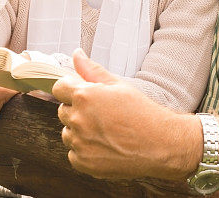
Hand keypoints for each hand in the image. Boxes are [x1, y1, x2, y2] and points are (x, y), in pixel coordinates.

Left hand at [53, 49, 198, 179]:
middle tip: (101, 113)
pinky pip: (73, 153)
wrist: (160, 144)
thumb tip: (77, 55)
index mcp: (85, 96)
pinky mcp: (83, 163)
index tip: (81, 93)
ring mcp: (79, 143)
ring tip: (104, 130)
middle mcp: (78, 120)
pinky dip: (84, 150)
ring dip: (79, 131)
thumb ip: (92, 70)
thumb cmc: (142, 112)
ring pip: (67, 133)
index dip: (70, 88)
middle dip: (77, 110)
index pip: (59, 88)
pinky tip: (104, 145)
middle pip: (63, 111)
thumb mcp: (119, 85)